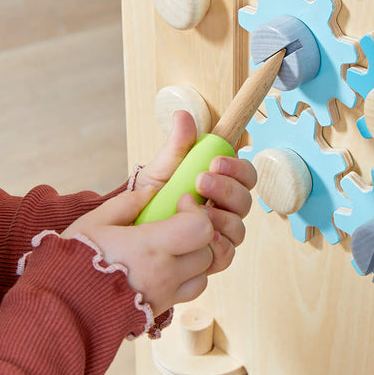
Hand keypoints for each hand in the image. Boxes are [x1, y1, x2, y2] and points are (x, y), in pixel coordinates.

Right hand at [61, 188, 214, 315]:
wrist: (59, 310)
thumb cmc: (71, 262)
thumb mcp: (92, 223)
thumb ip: (126, 204)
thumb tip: (151, 191)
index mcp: (149, 248)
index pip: (201, 229)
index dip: (196, 212)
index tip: (180, 203)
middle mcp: (164, 274)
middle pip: (208, 251)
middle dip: (199, 233)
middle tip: (178, 223)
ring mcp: (164, 296)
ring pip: (204, 274)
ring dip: (196, 258)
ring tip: (174, 248)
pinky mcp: (159, 311)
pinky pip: (188, 293)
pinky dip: (187, 279)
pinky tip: (166, 267)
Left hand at [133, 111, 256, 275]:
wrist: (128, 232)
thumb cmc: (150, 199)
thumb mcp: (161, 170)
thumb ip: (177, 146)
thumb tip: (184, 116)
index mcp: (220, 186)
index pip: (245, 175)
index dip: (237, 169)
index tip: (215, 162)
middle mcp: (225, 211)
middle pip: (245, 201)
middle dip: (226, 189)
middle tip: (201, 181)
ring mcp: (219, 236)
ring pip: (238, 229)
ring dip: (220, 218)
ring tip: (194, 210)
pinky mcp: (210, 258)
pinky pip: (226, 255)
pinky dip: (216, 246)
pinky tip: (200, 238)